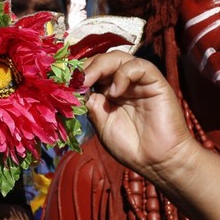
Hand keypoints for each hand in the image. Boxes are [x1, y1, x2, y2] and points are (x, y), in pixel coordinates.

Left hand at [83, 52, 199, 182]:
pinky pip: (139, 66)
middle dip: (86, 67)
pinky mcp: (155, 82)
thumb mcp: (102, 125)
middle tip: (74, 80)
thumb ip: (92, 106)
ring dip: (100, 66)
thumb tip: (81, 89)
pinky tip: (115, 92)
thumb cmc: (131, 147)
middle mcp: (124, 83)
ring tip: (88, 81)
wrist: (157, 161)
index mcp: (109, 92)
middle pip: (103, 60)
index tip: (63, 83)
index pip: (93, 71)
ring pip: (119, 58)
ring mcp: (140, 82)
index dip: (78, 73)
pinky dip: (123, 74)